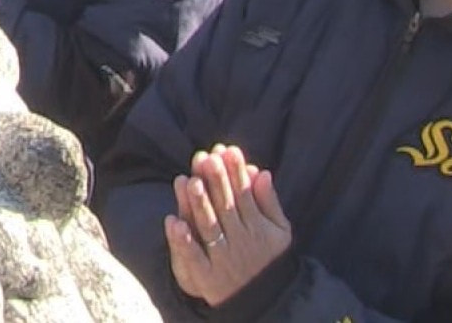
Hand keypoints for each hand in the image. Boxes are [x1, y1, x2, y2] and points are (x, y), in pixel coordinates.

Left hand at [165, 145, 292, 306]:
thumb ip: (269, 202)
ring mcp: (224, 260)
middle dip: (217, 182)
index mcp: (259, 229)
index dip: (236, 173)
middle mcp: (242, 243)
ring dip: (200, 206)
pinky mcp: (208, 278)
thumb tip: (262, 171)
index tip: (228, 150)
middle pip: (226, 208)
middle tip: (207, 157)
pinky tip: (173, 222)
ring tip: (190, 181)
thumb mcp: (279, 231)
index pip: (245, 195)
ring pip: (210, 229)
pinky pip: (195, 258)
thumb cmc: (269, 258)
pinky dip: (184, 242)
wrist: (264, 301)